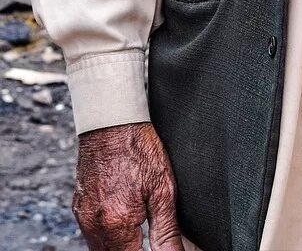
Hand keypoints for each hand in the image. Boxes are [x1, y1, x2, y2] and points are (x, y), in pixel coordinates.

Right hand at [73, 122, 182, 249]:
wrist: (111, 120)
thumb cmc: (138, 148)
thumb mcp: (162, 189)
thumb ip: (166, 231)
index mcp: (117, 224)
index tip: (155, 245)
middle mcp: (94, 225)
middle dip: (131, 250)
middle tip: (145, 235)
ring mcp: (83, 217)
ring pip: (100, 248)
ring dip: (118, 244)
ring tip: (137, 226)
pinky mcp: (78, 207)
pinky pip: (91, 233)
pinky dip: (107, 233)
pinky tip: (121, 216)